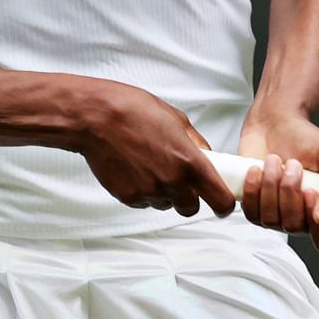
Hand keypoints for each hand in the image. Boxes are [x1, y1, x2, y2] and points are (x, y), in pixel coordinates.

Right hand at [75, 82, 236, 218]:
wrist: (96, 118)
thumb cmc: (134, 110)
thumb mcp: (176, 118)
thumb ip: (197, 142)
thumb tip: (208, 156)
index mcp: (189, 161)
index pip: (219, 199)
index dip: (223, 204)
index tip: (221, 202)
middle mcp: (172, 181)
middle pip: (191, 208)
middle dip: (188, 198)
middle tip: (179, 180)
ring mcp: (149, 192)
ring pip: (166, 204)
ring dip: (164, 193)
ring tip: (150, 165)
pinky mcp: (128, 198)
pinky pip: (144, 202)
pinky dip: (144, 192)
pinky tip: (135, 169)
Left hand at [237, 109, 318, 250]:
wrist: (276, 124)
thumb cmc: (308, 139)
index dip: (316, 224)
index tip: (309, 191)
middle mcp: (303, 218)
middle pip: (293, 226)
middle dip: (289, 191)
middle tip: (293, 164)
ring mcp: (278, 216)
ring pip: (270, 219)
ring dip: (271, 186)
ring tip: (275, 161)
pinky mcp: (255, 208)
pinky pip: (251, 213)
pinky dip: (253, 189)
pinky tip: (257, 169)